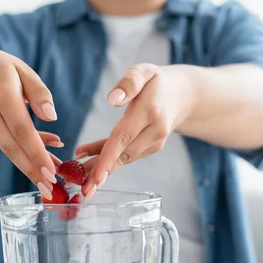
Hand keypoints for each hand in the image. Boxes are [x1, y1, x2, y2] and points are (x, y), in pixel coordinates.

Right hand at [0, 46, 61, 198]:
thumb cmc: (2, 70)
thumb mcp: (24, 71)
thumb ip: (40, 93)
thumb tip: (52, 118)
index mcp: (0, 91)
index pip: (21, 128)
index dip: (36, 152)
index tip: (50, 172)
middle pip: (11, 146)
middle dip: (31, 170)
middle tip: (49, 189)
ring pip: (7, 150)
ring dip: (29, 167)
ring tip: (47, 183)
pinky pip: (5, 145)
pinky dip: (23, 154)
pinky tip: (39, 161)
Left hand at [77, 64, 193, 196]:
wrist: (185, 95)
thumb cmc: (158, 81)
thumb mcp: (143, 71)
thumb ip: (128, 83)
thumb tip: (112, 100)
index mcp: (150, 112)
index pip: (124, 137)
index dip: (107, 158)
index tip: (95, 177)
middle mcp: (155, 131)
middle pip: (122, 155)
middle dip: (100, 174)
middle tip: (80, 190)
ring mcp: (155, 142)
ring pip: (123, 158)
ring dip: (100, 170)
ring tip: (77, 180)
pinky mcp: (152, 148)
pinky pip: (126, 155)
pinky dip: (108, 161)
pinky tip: (88, 164)